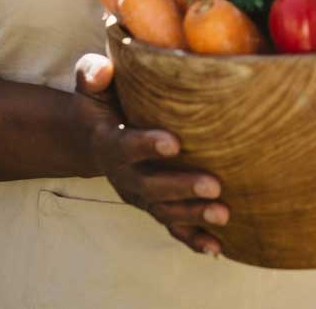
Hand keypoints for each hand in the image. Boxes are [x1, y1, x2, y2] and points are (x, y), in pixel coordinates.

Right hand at [73, 53, 228, 255]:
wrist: (92, 136)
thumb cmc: (101, 102)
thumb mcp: (91, 85)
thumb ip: (93, 74)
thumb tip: (105, 69)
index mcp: (110, 144)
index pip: (126, 146)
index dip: (147, 145)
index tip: (174, 142)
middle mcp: (124, 176)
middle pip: (152, 186)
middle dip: (182, 187)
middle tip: (214, 184)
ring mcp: (140, 195)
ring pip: (166, 211)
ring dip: (194, 214)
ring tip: (224, 213)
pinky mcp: (154, 205)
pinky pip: (172, 227)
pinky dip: (192, 239)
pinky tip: (216, 247)